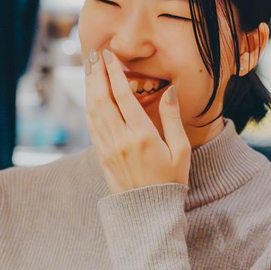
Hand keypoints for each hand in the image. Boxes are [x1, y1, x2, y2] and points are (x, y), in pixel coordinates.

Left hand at [85, 49, 188, 192]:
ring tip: (90, 71)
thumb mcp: (181, 150)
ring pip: (94, 112)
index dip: (114, 73)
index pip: (123, 96)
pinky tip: (91, 97)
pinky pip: (92, 126)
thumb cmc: (170, 181)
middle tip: (96, 57)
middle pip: (103, 100)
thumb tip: (169, 91)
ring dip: (90, 89)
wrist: (149, 213)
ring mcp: (108, 149)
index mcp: (141, 136)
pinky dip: (89, 107)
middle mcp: (120, 140)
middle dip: (98, 76)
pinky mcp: (102, 157)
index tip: (110, 56)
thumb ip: (173, 119)